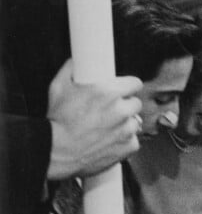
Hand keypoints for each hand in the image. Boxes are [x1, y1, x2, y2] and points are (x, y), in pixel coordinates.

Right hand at [47, 59, 142, 179]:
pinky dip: (124, 141)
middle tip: (110, 110)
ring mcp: (126, 130)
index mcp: (109, 92)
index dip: (128, 87)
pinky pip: (133, 141)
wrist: (54, 152)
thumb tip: (76, 60)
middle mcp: (121, 110)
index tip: (123, 90)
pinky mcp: (127, 146)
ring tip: (107, 127)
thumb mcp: (58, 88)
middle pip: (135, 103)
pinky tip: (110, 141)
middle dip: (125, 105)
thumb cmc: (56, 121)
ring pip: (135, 122)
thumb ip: (71, 69)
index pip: (135, 83)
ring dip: (125, 124)